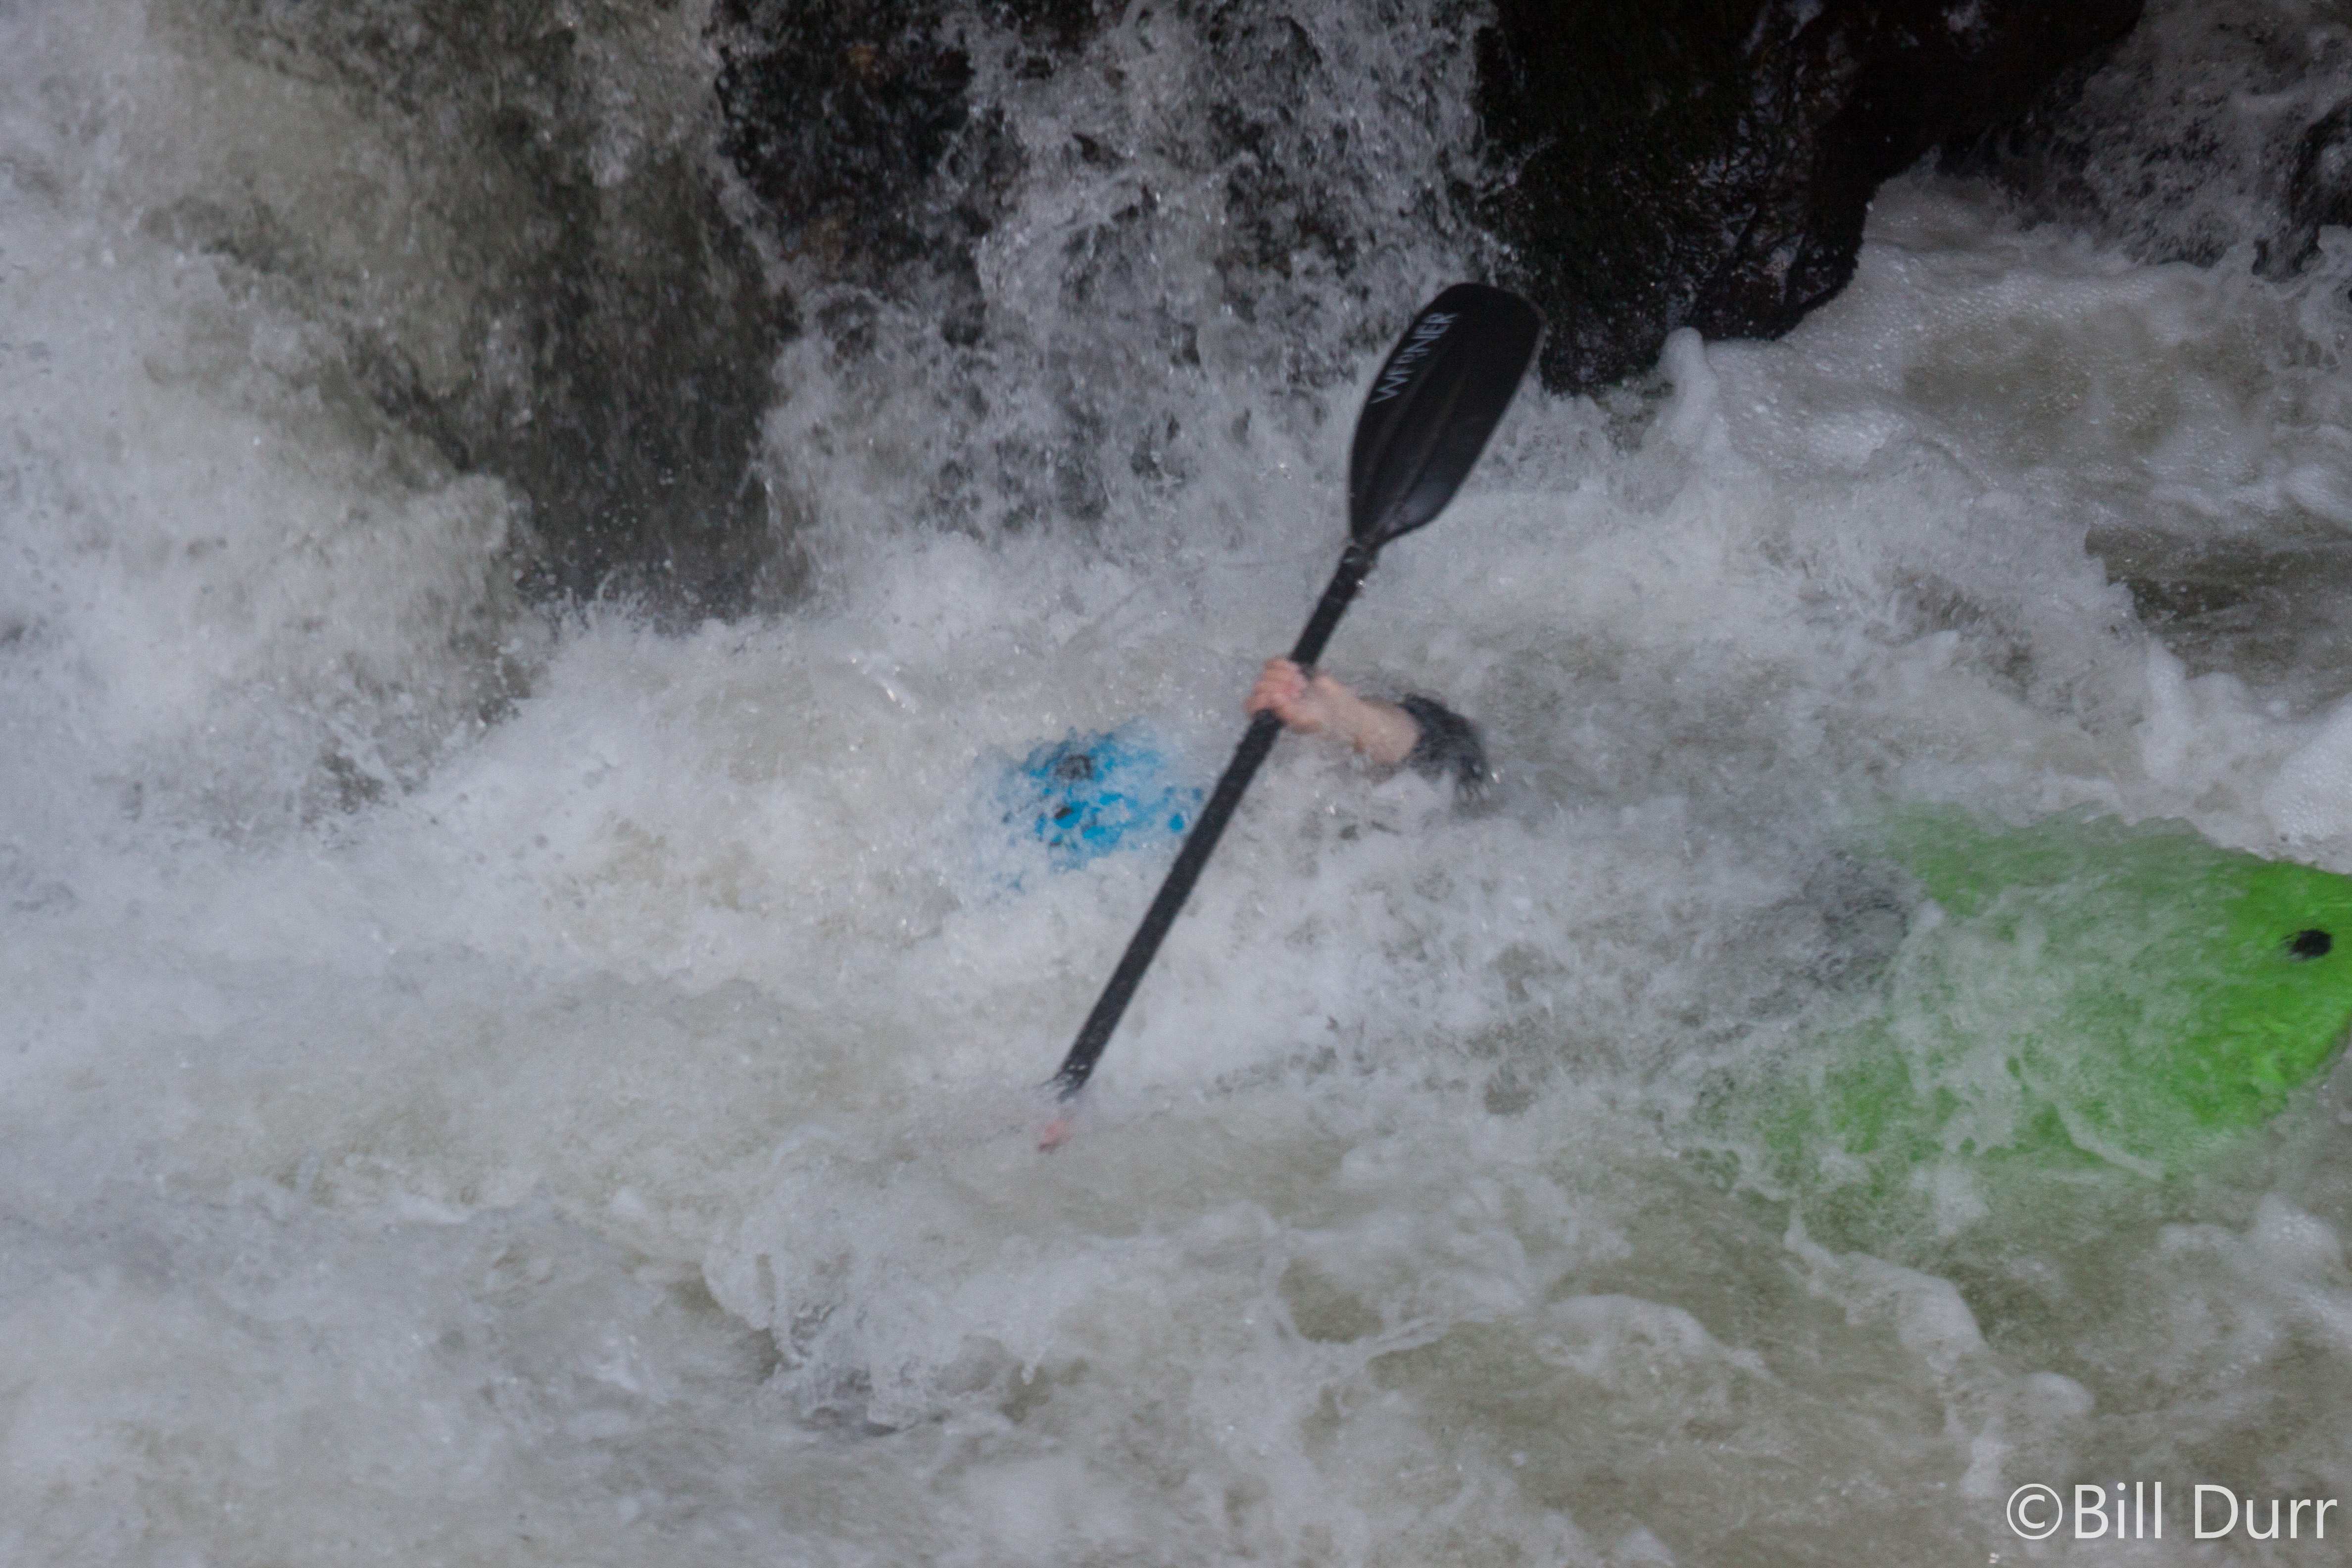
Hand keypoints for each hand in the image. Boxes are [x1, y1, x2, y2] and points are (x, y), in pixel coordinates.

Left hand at [1245, 658, 1421, 764]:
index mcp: (1271, 715)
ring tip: (1300, 686)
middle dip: (1279, 688)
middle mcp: (1271, 700)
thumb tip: (1273, 697)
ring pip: (1265, 673)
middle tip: (1297, 693)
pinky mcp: (1285, 671)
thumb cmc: (1320, 719)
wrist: (1337, 707)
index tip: (1276, 698)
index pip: (1251, 705)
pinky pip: (1273, 662)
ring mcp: (1277, 684)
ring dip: (1284, 677)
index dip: (1261, 699)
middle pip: (1259, 686)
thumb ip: (1285, 712)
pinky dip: (1282, 664)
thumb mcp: (1302, 721)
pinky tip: (1294, 671)